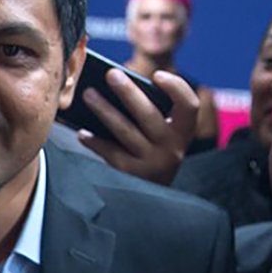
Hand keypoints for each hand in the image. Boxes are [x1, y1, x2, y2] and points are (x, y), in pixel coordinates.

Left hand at [74, 67, 200, 185]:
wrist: (153, 198)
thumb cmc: (152, 150)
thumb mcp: (161, 133)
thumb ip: (149, 111)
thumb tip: (117, 85)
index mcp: (183, 132)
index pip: (189, 105)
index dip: (176, 88)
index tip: (157, 75)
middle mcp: (172, 148)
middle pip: (149, 115)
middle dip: (129, 92)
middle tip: (110, 74)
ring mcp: (152, 163)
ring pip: (125, 131)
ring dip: (105, 110)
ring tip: (88, 94)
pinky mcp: (132, 175)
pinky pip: (110, 152)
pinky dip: (95, 141)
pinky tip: (82, 132)